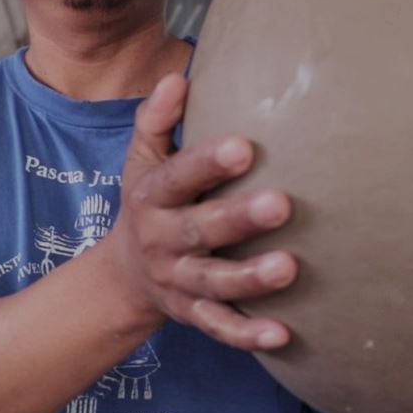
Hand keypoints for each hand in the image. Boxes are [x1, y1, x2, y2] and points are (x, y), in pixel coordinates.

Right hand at [105, 73, 297, 349]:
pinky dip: (247, 334)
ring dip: (250, 278)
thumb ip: (156, 120)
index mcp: (151, 196)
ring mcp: (177, 281)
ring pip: (213, 283)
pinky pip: (219, 328)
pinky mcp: (191, 315)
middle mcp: (162, 240)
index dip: (207, 164)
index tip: (244, 147)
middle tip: (282, 204)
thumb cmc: (149, 201)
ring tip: (290, 268)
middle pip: (200, 230)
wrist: (123, 275)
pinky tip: (283, 334)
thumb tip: (177, 78)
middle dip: (239, 219)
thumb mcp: (141, 159)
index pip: (177, 177)